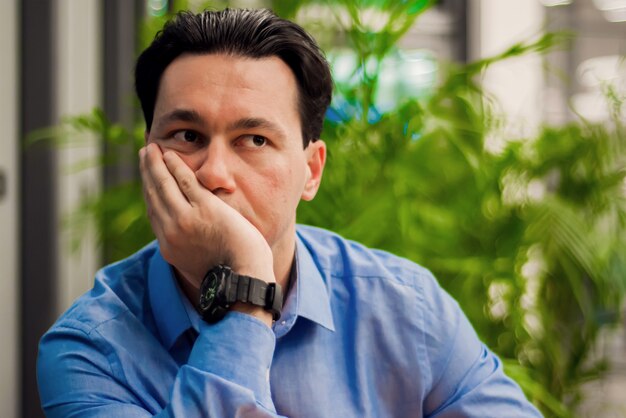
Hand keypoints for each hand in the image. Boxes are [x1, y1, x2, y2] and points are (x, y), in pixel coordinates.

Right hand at [139, 143, 275, 302]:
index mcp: (170, 248)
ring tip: (151, 149)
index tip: (147, 180)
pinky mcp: (205, 209)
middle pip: (154, 196)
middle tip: (144, 156)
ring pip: (164, 185)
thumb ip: (189, 251)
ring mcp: (187, 219)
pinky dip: (175, 166)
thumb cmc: (231, 277)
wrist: (243, 282)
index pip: (154, 213)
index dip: (149, 192)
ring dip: (156, 164)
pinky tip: (170, 154)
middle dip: (147, 173)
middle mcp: (172, 232)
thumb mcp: (199, 267)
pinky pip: (185, 181)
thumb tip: (190, 246)